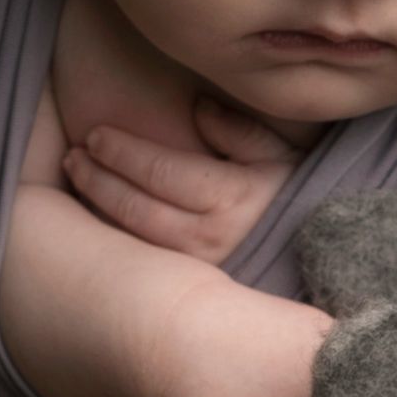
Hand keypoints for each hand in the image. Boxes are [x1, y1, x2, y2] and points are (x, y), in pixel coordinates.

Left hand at [62, 94, 306, 264]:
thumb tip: (198, 108)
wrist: (321, 253)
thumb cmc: (294, 194)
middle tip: (75, 155)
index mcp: (233, 198)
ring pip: (133, 240)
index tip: (95, 135)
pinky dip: (113, 236)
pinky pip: (142, 261)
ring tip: (78, 176)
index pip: (160, 171)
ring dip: (98, 207)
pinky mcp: (192, 288)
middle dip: (99, 180)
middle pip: (138, 209)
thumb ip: (239, 129)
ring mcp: (200, 270)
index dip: (121, 152)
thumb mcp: (278, 153)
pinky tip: (95, 214)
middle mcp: (212, 240)